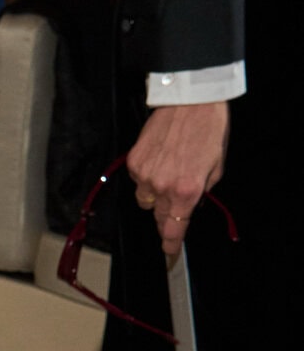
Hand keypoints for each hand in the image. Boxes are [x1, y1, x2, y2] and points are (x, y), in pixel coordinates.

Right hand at [127, 100, 229, 259]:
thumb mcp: (217, 166)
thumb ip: (202, 191)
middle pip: (158, 216)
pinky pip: (137, 180)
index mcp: (188, 190)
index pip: (174, 228)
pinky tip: (158, 158)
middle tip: (176, 197)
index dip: (171, 242)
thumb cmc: (208, 129)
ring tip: (167, 171)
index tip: (170, 250)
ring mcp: (145, 174)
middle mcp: (163, 186)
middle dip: (167, 213)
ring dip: (155, 194)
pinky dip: (146, 175)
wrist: (190, 101)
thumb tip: (190, 204)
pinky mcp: (134, 161)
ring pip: (145, 199)